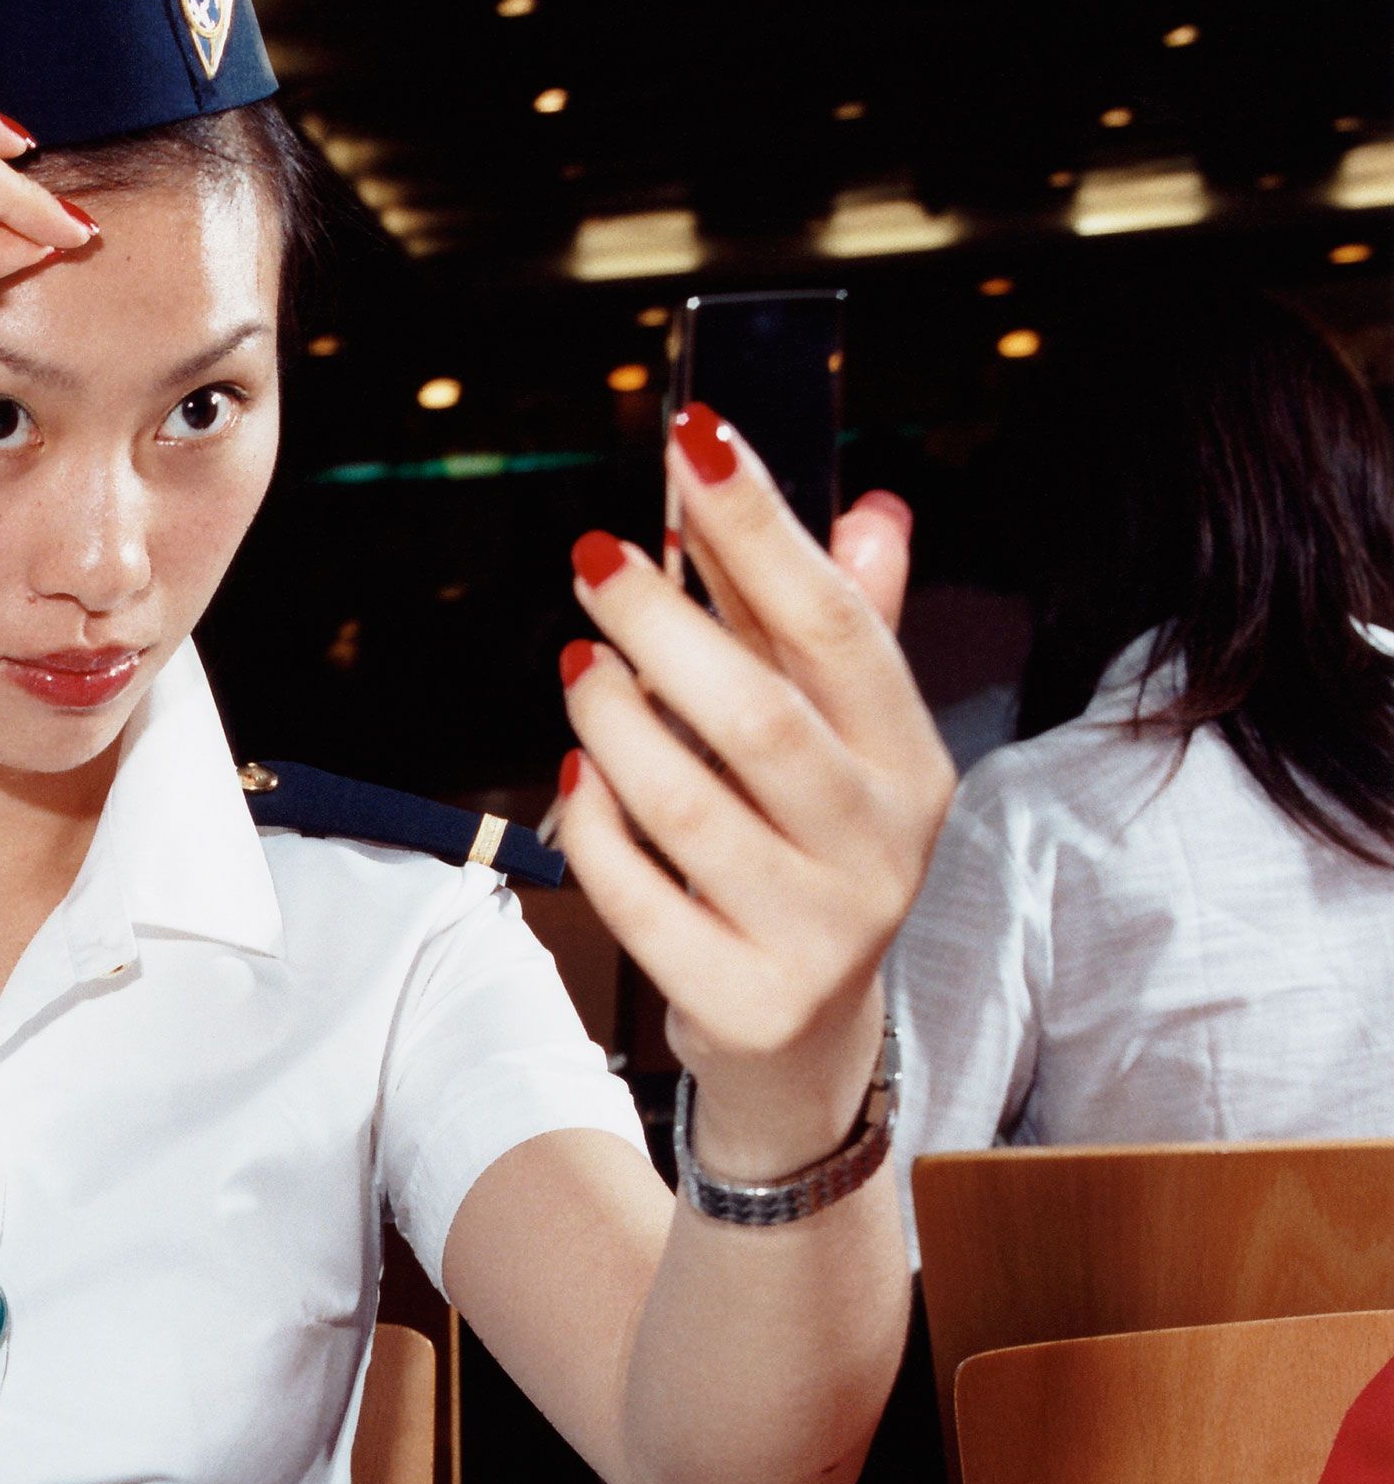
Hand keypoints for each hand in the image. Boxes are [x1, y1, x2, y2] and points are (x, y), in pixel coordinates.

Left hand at [555, 404, 956, 1180]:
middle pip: (755, 711)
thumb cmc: (804, 858)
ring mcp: (815, 931)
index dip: (761, 530)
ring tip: (578, 666)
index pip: (837, 625)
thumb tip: (870, 506)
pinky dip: (590, 826)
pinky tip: (573, 776)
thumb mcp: (844, 751)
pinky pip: (635, 893)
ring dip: (610, 720)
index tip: (693, 440)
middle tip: (593, 558)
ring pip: (684, 803)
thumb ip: (844, 634)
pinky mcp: (740, 997)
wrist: (800, 1042)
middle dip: (662, 620)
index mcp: (910, 763)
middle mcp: (880, 847)